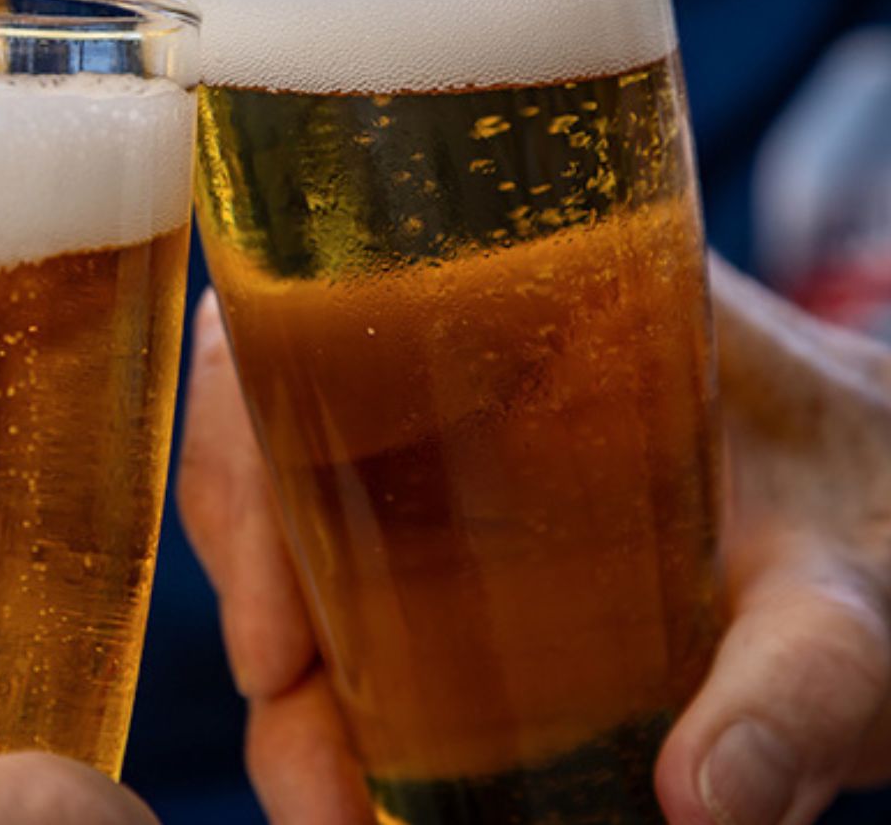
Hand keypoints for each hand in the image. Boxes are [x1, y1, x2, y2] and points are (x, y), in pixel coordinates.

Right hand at [178, 258, 890, 824]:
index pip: (304, 330)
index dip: (246, 468)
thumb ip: (798, 688)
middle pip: (260, 434)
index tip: (276, 647)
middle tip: (306, 767)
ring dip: (283, 658)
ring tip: (330, 798)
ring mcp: (443, 434)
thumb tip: (700, 803)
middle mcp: (452, 349)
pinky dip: (323, 669)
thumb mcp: (853, 596)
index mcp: (522, 298)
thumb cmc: (883, 507)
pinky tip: (356, 765)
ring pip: (283, 514)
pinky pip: (336, 568)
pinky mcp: (452, 512)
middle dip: (253, 603)